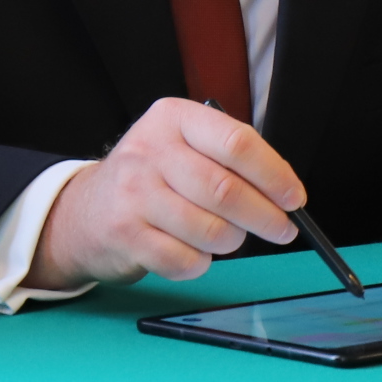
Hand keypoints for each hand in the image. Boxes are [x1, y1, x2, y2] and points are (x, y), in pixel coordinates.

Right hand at [28, 97, 307, 287]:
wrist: (86, 210)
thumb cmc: (152, 178)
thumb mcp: (182, 146)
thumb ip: (228, 159)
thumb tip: (285, 194)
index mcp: (173, 118)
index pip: (236, 142)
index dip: (274, 174)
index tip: (294, 198)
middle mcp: (149, 150)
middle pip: (226, 190)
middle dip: (265, 217)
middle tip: (281, 230)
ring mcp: (133, 193)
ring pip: (211, 230)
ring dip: (231, 241)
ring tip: (226, 237)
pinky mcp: (125, 234)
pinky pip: (185, 261)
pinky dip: (200, 263)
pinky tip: (192, 251)